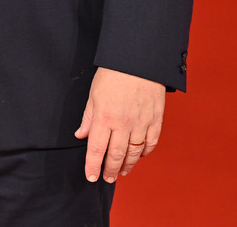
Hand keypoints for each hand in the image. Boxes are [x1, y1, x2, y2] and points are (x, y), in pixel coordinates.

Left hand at [75, 67, 164, 182]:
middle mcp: (123, 124)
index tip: (90, 176)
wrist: (139, 59)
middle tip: (107, 177)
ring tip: (121, 171)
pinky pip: (151, 143)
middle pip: (115, 155)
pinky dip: (145, 152)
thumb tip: (81, 135)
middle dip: (110, 170)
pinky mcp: (155, 119)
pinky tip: (139, 155)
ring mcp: (141, 123)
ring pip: (134, 153)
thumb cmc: (113, 73)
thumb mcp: (94, 93)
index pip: (96, 149)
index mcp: (105, 116)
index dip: (92, 166)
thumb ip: (88, 117)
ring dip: (127, 165)